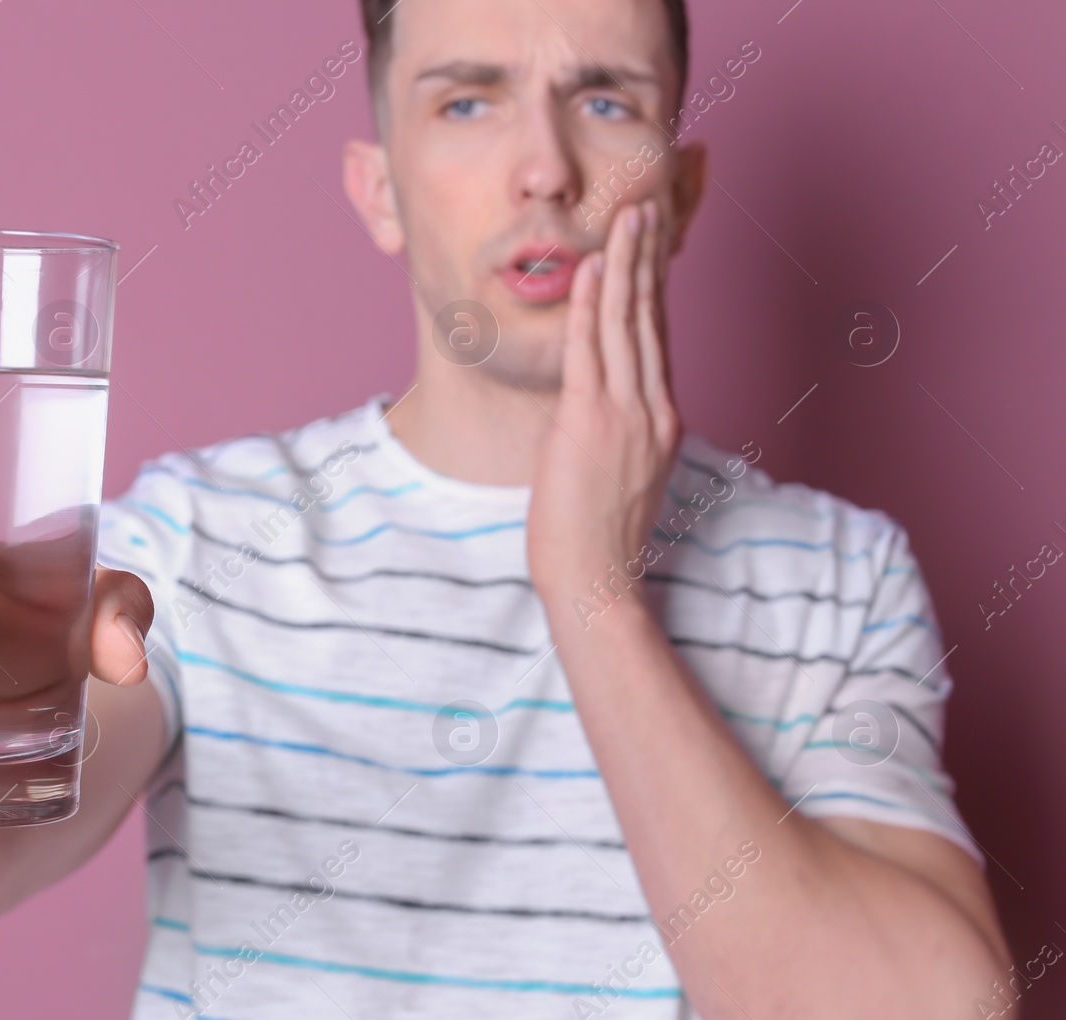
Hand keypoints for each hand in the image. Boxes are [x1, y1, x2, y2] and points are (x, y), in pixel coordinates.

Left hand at [526, 200, 681, 605]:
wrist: (596, 580)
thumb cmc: (599, 537)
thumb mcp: (620, 473)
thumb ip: (618, 432)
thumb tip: (601, 410)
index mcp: (661, 419)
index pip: (658, 337)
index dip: (655, 285)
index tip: (653, 244)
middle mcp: (653, 409)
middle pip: (652, 318)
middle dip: (650, 257)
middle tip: (647, 206)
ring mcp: (627, 415)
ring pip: (628, 324)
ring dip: (627, 264)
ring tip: (627, 216)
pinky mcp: (591, 424)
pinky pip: (592, 352)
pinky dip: (593, 305)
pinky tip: (595, 267)